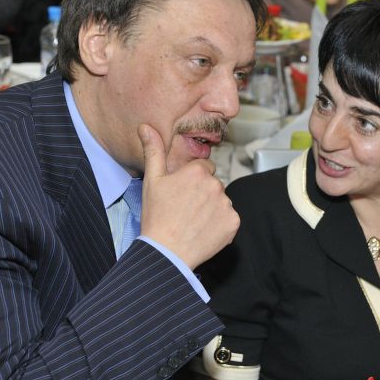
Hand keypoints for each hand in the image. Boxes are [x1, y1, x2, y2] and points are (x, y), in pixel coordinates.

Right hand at [138, 124, 239, 267]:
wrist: (166, 252)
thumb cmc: (157, 217)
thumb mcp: (152, 181)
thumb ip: (154, 151)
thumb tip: (146, 126)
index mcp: (197, 172)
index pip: (203, 169)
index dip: (191, 182)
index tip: (181, 195)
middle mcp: (216, 185)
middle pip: (213, 185)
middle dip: (203, 194)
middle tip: (185, 210)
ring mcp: (226, 205)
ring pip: (221, 201)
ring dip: (212, 209)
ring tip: (193, 222)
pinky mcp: (233, 223)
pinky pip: (229, 219)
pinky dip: (220, 225)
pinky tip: (203, 231)